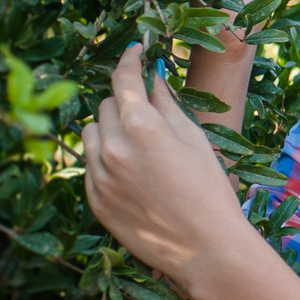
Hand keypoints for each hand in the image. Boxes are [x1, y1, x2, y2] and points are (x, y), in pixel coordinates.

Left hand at [81, 45, 248, 289]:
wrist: (205, 247)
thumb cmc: (209, 190)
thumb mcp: (194, 139)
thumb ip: (167, 104)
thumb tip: (152, 78)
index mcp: (141, 126)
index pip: (124, 79)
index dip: (129, 60)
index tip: (135, 52)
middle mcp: (113, 147)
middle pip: (105, 105)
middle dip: (124, 103)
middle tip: (147, 114)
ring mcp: (99, 176)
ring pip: (91, 134)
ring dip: (109, 130)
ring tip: (136, 147)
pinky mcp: (95, 199)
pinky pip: (91, 165)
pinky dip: (106, 160)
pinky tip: (132, 174)